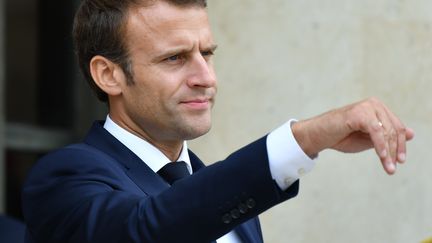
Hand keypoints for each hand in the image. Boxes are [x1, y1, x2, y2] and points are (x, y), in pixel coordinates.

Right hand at [291, 97, 414, 174]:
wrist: (317, 136)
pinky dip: (381, 145)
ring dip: (388, 152)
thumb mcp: (368, 139)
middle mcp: (374, 104)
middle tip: (393, 167)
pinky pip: (376, 131)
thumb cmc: (340, 137)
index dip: (400, 145)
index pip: (397, 127)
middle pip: (394, 129)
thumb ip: (386, 137)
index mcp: (377, 109)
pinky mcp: (359, 112)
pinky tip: (382, 157)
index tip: (400, 161)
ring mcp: (367, 107)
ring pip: (387, 131)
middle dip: (395, 150)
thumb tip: (411, 134)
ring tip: (388, 167)